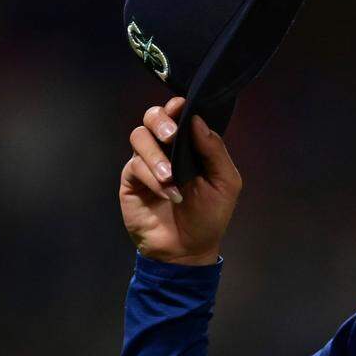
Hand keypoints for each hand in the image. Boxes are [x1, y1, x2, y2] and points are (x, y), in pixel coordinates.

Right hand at [119, 97, 241, 264]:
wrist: (188, 250)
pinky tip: (168, 193)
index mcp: (190, 146)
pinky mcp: (131, 181)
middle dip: (160, 121)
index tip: (182, 106)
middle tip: (171, 136)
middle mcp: (166, 149)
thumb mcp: (225, 183)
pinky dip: (152, 178)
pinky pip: (134, 166)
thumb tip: (198, 121)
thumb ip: (214, 151)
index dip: (177, 107)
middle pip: (152, 117)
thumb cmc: (210, 216)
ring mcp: (146, 164)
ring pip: (139, 138)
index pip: (179, 115)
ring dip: (156, 155)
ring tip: (171, 177)